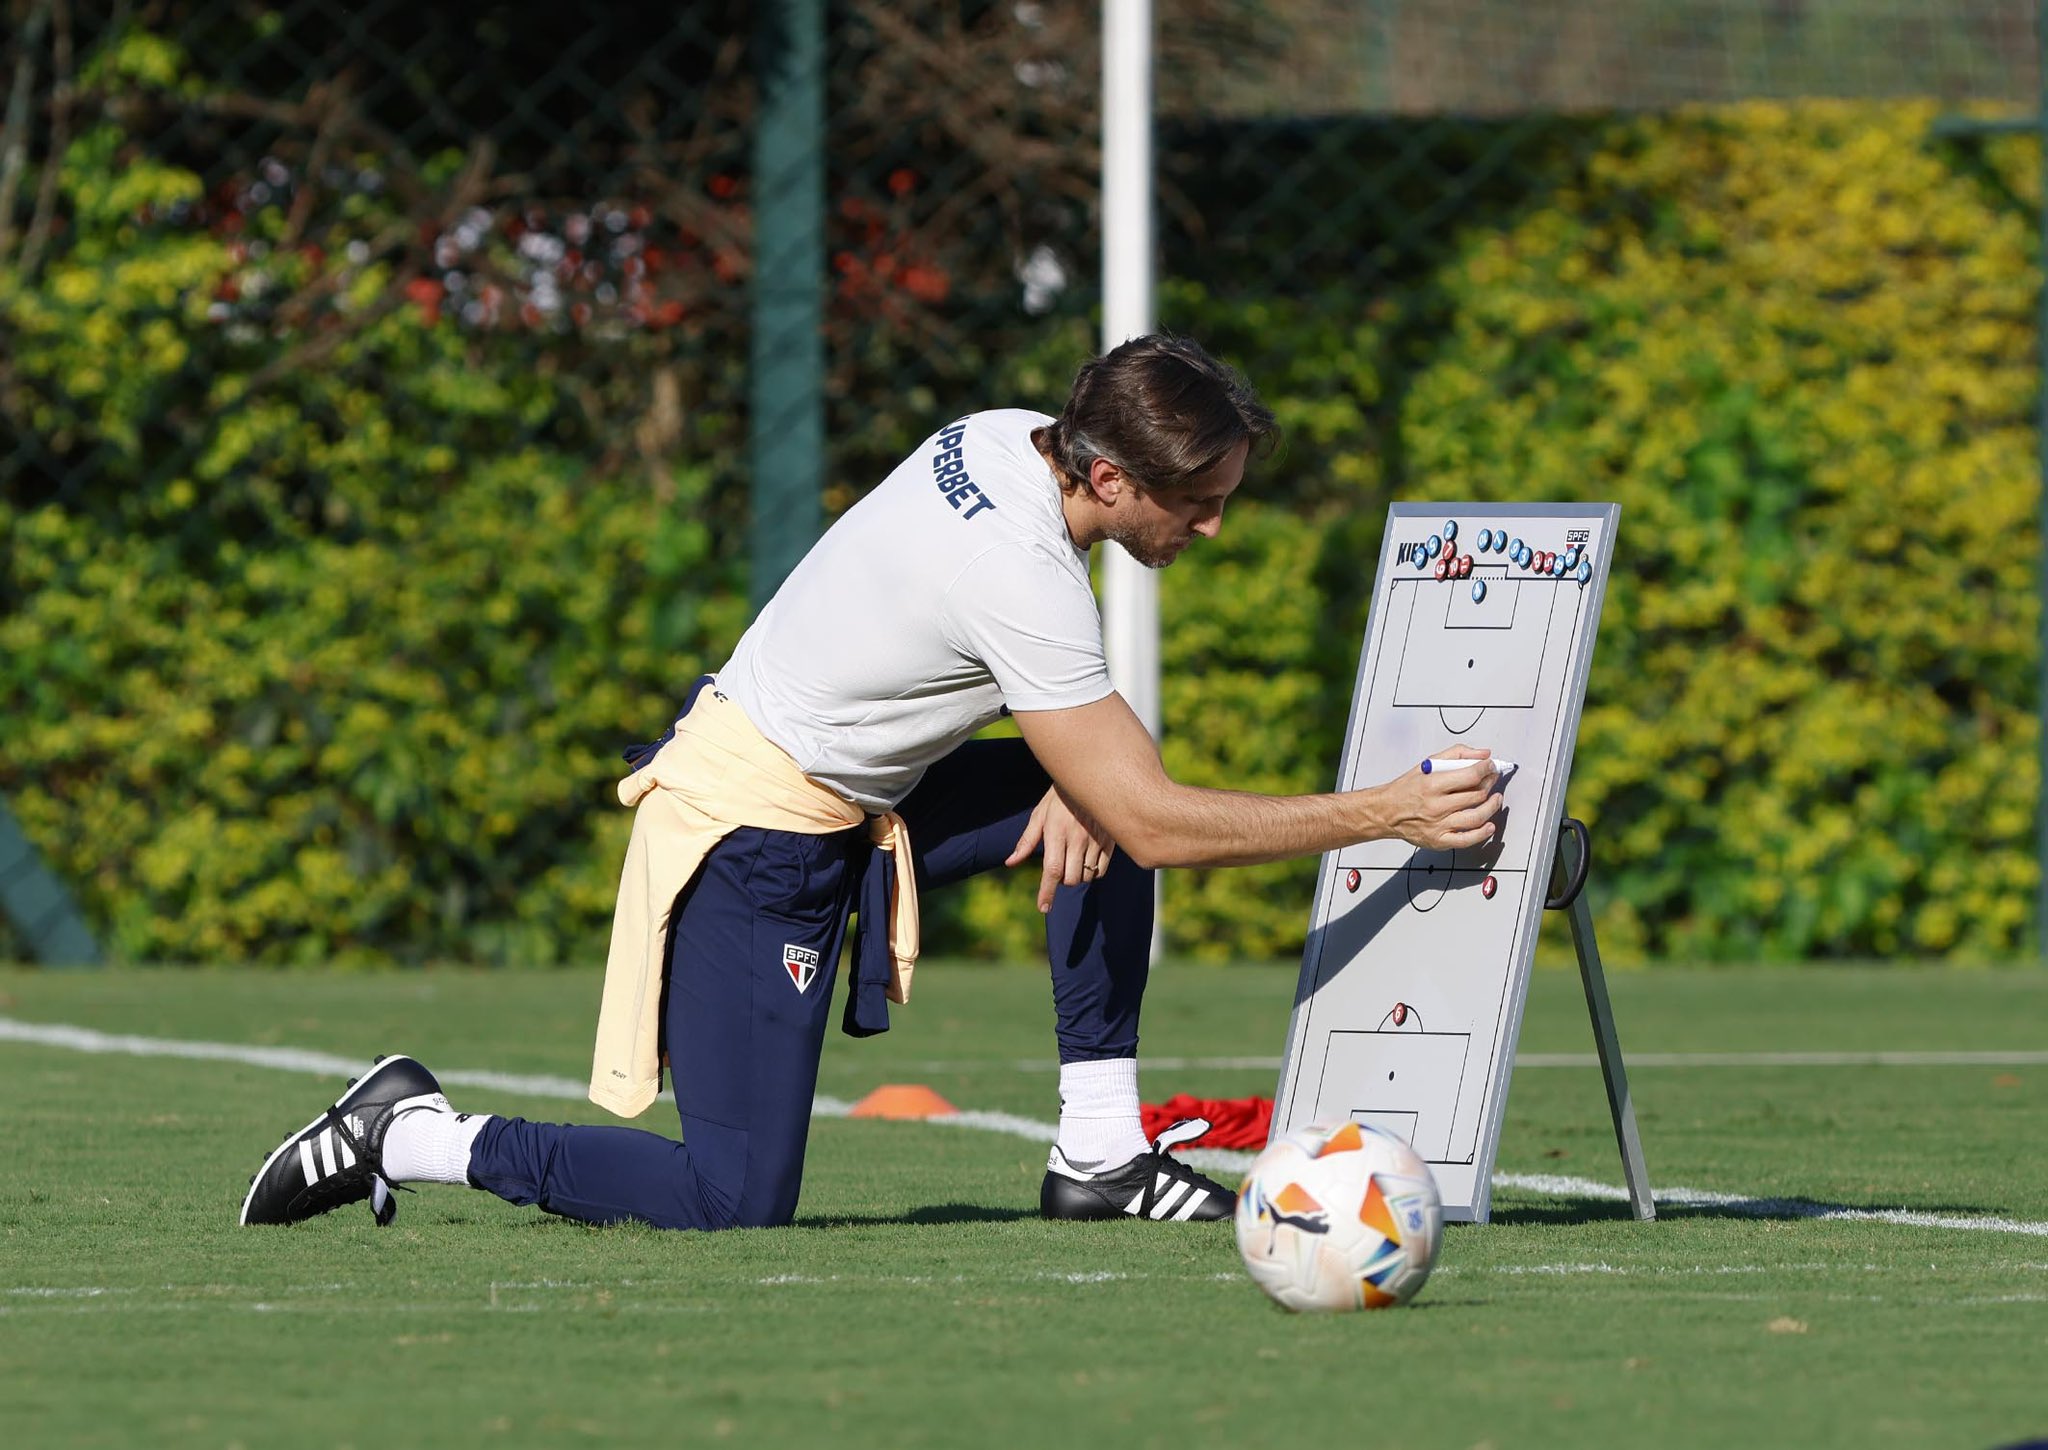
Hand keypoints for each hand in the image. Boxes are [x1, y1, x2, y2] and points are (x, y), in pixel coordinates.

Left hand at [1006, 785, 1119, 912]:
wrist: (1091, 778)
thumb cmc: (1058, 798)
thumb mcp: (1039, 815)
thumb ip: (1026, 841)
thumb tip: (1010, 862)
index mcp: (1056, 833)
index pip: (1052, 870)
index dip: (1047, 892)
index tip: (1043, 908)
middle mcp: (1077, 839)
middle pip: (1070, 879)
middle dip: (1062, 881)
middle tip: (1059, 867)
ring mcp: (1095, 840)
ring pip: (1086, 876)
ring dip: (1077, 876)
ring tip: (1073, 861)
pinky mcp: (1110, 841)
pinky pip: (1102, 870)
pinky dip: (1093, 872)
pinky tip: (1087, 860)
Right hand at [1376, 746, 1503, 850]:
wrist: (1386, 812)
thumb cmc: (1406, 789)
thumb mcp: (1427, 764)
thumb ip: (1456, 755)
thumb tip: (1482, 754)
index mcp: (1432, 784)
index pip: (1470, 776)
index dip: (1486, 769)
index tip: (1490, 766)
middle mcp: (1436, 806)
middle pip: (1476, 795)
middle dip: (1490, 784)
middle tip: (1491, 780)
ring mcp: (1439, 825)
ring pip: (1476, 817)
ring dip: (1492, 807)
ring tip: (1495, 800)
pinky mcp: (1439, 840)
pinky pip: (1467, 839)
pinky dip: (1482, 833)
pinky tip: (1488, 826)